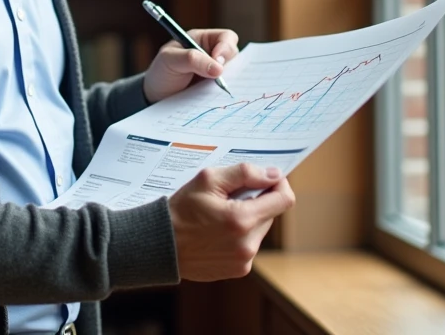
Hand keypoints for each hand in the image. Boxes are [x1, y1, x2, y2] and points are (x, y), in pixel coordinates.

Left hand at [142, 28, 238, 103]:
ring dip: (228, 80)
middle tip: (217, 76)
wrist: (155, 96)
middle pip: (233, 54)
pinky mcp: (215, 89)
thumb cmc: (161, 72)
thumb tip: (218, 68)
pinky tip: (217, 97)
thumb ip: (192, 59)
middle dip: (229, 64)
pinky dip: (224, 92)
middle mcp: (212, 54)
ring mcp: (215, 72)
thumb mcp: (170, 60)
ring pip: (233, 73)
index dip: (226, 47)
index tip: (217, 61)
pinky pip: (227, 88)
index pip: (225, 37)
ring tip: (217, 88)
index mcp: (202, 40)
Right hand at [167, 164, 295, 281]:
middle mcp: (248, 244)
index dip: (278, 184)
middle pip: (271, 213)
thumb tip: (273, 175)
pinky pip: (250, 245)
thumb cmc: (181, 211)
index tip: (265, 178)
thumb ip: (244, 174)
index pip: (284, 199)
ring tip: (220, 216)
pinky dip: (240, 235)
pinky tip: (217, 232)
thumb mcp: (208, 180)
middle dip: (257, 201)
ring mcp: (244, 261)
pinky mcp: (238, 270)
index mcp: (242, 220)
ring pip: (260, 229)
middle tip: (230, 197)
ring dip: (248, 219)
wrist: (159, 245)